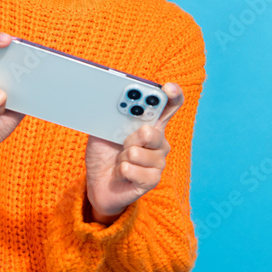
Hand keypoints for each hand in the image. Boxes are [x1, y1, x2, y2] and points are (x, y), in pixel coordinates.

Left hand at [84, 82, 184, 223]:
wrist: (98, 183)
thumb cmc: (104, 153)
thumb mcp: (103, 129)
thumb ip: (112, 116)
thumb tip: (113, 101)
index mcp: (151, 123)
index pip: (169, 106)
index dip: (173, 95)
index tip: (168, 89)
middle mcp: (159, 141)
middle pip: (152, 132)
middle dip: (130, 137)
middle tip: (121, 143)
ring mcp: (158, 161)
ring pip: (136, 152)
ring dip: (121, 157)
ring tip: (119, 161)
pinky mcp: (153, 179)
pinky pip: (133, 169)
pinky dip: (121, 171)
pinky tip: (121, 173)